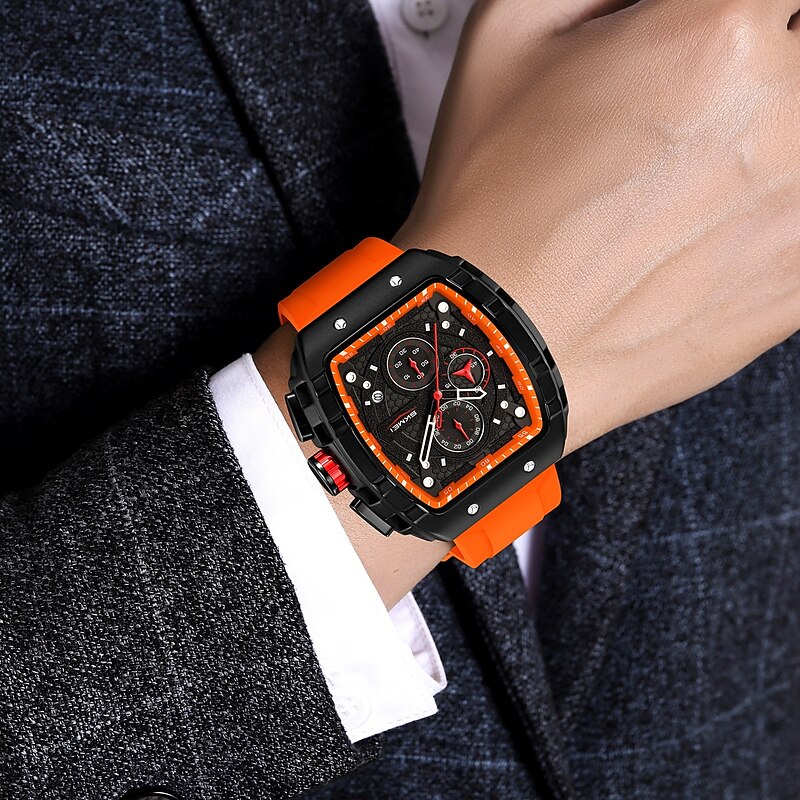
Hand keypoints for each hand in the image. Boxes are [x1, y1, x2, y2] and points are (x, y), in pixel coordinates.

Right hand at [395, 0, 799, 454]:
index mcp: (717, 32)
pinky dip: (756, 218)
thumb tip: (642, 0)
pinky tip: (689, 236)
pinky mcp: (798, 283)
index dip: (715, 29)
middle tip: (663, 126)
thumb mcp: (509, 29)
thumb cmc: (492, 206)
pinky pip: (795, 220)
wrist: (494, 339)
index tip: (698, 54)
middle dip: (733, 81)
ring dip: (747, 153)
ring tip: (669, 192)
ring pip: (791, 141)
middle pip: (787, 61)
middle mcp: (781, 114)